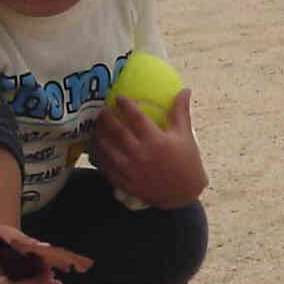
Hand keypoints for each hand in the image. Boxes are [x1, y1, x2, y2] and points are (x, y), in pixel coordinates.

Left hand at [88, 91, 206, 207]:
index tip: (119, 97)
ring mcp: (132, 170)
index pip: (136, 117)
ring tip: (96, 128)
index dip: (126, 105)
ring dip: (100, 137)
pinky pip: (108, 168)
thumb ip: (180, 111)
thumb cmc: (187, 161)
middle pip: (117, 132)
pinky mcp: (127, 183)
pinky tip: (98, 150)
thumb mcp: (185, 135)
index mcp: (156, 140)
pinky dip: (101, 158)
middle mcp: (141, 154)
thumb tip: (185, 90)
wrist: (185, 193)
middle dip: (107, 119)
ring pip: (108, 150)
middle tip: (102, 111)